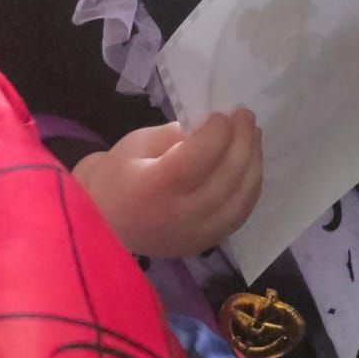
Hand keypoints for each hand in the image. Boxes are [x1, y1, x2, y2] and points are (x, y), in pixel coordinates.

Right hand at [71, 110, 262, 258]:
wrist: (105, 225)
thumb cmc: (118, 177)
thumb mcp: (137, 144)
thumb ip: (176, 136)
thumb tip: (214, 128)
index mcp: (151, 189)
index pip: (196, 160)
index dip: (217, 135)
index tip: (224, 115)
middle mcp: (177, 217)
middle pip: (226, 179)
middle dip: (242, 142)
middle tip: (246, 117)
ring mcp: (195, 235)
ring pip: (240, 199)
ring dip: (253, 163)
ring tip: (252, 136)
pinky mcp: (206, 243)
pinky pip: (240, 214)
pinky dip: (250, 186)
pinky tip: (250, 164)